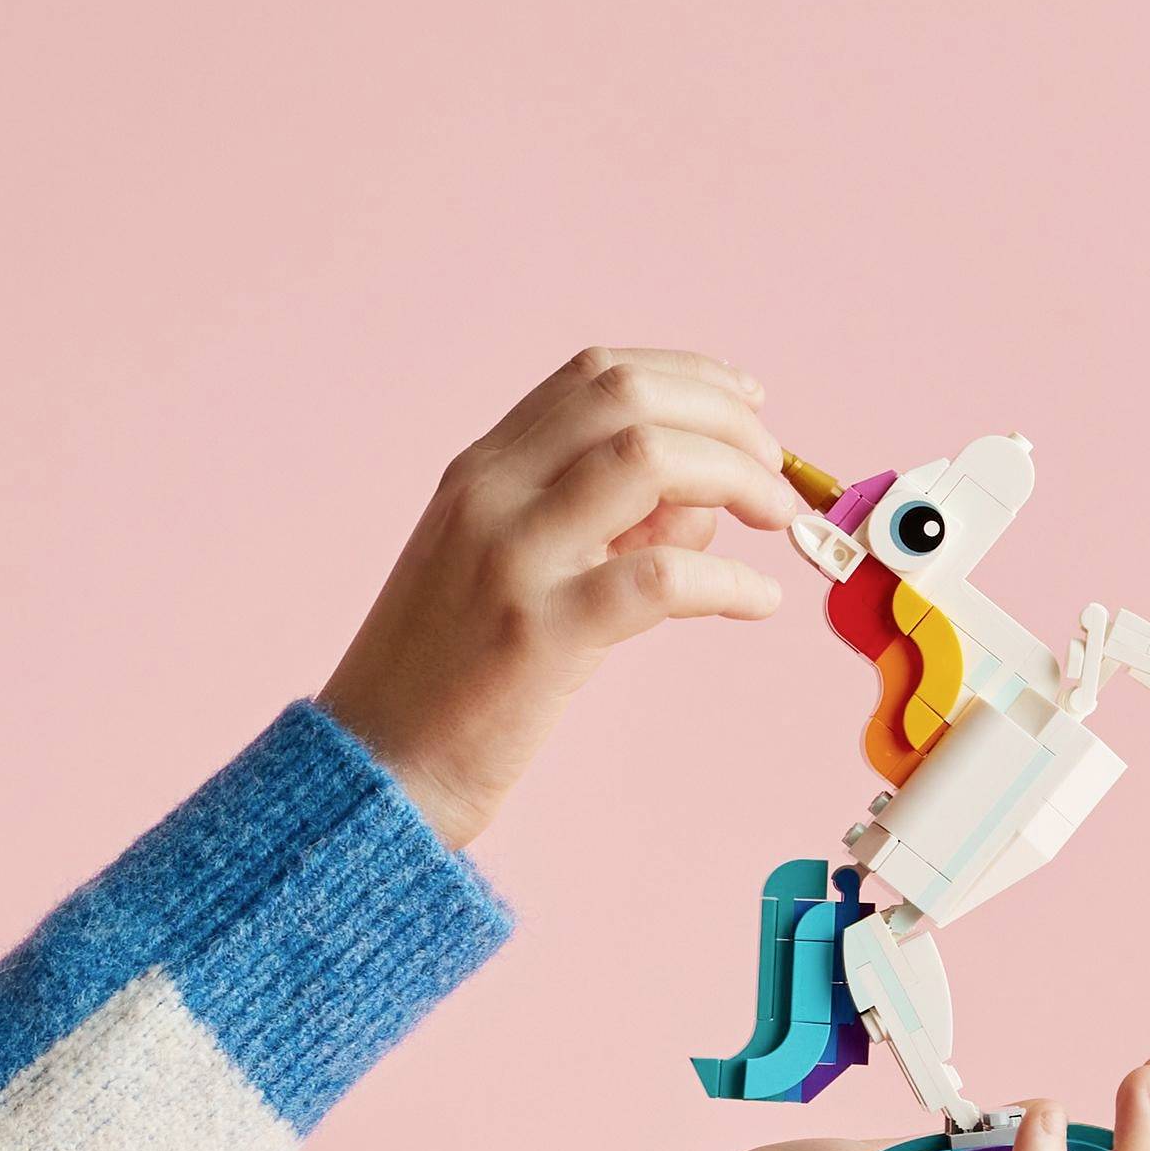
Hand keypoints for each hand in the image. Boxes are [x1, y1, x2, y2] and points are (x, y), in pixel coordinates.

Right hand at [314, 345, 801, 850]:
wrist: (373, 772)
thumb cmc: (448, 684)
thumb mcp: (512, 576)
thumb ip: (602, 525)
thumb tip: (707, 498)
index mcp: (479, 473)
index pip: (595, 377)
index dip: (689, 378)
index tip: (747, 407)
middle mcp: (490, 496)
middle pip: (629, 399)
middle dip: (726, 420)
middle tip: (775, 471)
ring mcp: (511, 559)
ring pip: (647, 459)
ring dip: (736, 475)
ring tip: (776, 519)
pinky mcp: (539, 635)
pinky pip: (661, 577)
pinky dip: (729, 581)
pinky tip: (757, 601)